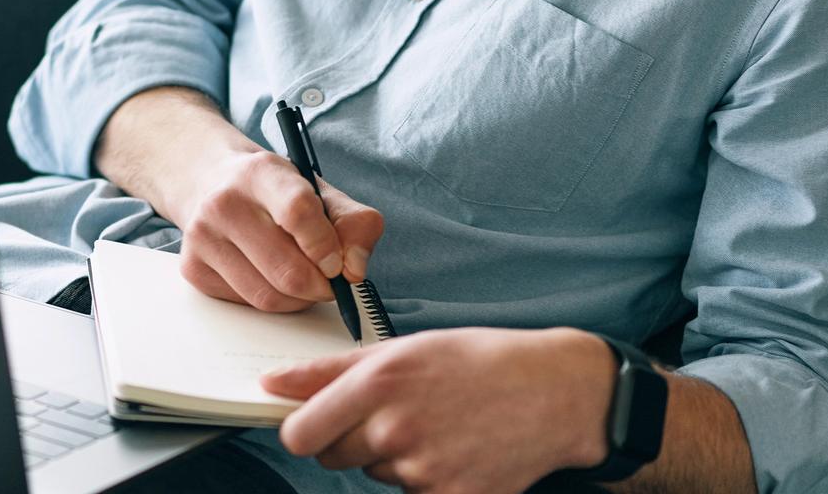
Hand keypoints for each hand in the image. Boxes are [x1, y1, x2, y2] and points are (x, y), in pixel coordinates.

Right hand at [170, 146, 385, 311]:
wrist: (210, 181)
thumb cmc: (272, 192)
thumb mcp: (318, 191)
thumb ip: (354, 223)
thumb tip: (355, 270)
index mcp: (261, 173)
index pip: (297, 212)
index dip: (325, 245)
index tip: (338, 263)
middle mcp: (224, 203)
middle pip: (286, 269)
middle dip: (320, 285)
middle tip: (329, 281)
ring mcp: (202, 237)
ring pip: (267, 296)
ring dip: (298, 299)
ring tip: (305, 281)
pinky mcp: (193, 268)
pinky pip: (247, 304)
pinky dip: (272, 301)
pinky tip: (273, 279)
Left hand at [261, 327, 617, 493]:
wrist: (554, 393)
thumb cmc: (478, 362)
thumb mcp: (403, 348)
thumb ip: (329, 370)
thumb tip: (272, 384)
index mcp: (377, 383)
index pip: (300, 434)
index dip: (305, 430)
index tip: (316, 424)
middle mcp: (395, 429)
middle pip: (333, 458)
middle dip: (352, 440)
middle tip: (398, 413)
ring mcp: (422, 469)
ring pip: (375, 474)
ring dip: (393, 457)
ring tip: (438, 425)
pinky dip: (426, 479)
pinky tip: (455, 451)